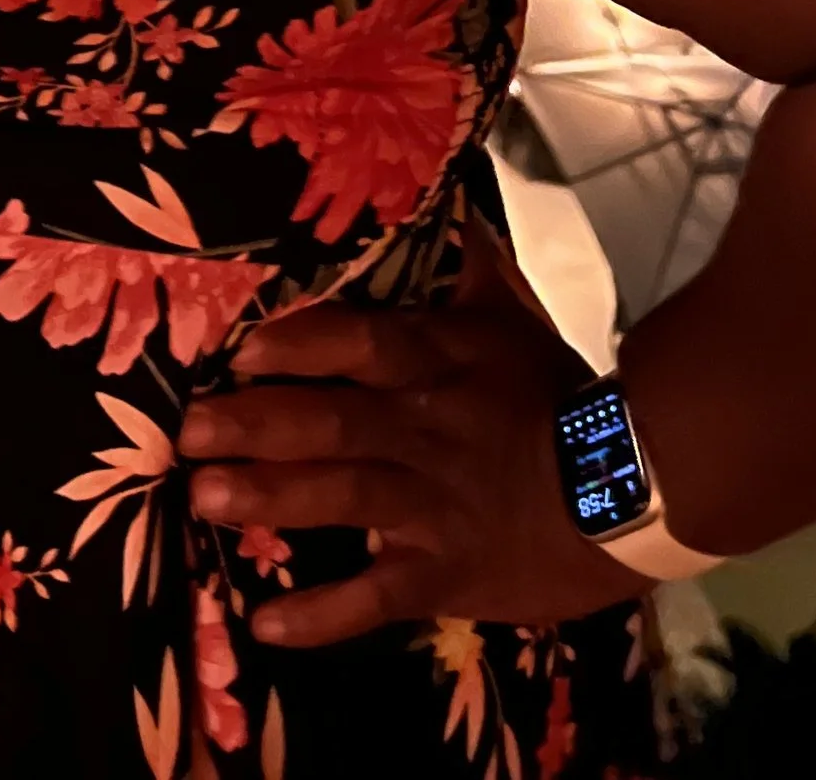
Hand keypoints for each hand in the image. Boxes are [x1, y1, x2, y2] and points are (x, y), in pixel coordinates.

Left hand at [180, 220, 631, 643]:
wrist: (630, 493)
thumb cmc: (558, 398)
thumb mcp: (513, 318)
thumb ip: (471, 262)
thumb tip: (450, 188)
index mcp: (434, 363)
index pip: (358, 342)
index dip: (298, 345)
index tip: (239, 349)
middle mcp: (422, 428)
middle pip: (330, 421)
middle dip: (255, 425)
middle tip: (186, 431)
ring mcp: (431, 504)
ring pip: (341, 497)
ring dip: (269, 499)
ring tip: (202, 499)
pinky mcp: (444, 574)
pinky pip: (376, 597)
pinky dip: (322, 614)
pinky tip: (265, 626)